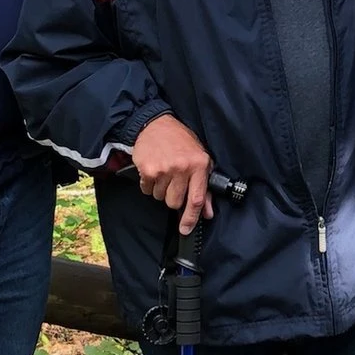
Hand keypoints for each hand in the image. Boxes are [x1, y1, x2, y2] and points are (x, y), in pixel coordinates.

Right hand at [129, 113, 213, 233]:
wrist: (156, 124)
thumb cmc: (181, 142)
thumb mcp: (199, 159)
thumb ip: (204, 187)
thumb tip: (207, 212)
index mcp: (199, 165)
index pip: (197, 199)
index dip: (191, 218)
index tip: (186, 229)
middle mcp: (182, 168)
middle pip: (174, 203)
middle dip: (173, 198)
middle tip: (173, 182)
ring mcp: (164, 169)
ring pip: (160, 198)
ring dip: (160, 190)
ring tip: (164, 172)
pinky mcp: (148, 170)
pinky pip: (147, 190)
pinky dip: (149, 185)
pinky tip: (154, 171)